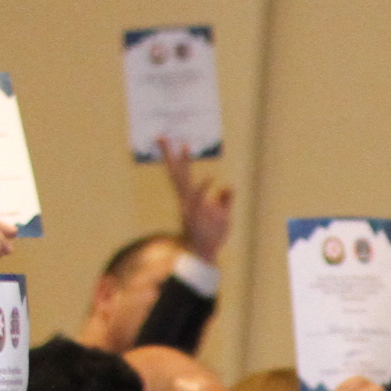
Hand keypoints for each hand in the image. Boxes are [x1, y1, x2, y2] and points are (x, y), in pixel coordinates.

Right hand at [159, 141, 234, 263]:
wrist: (207, 254)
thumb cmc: (213, 235)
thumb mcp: (223, 215)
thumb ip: (225, 200)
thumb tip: (228, 185)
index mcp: (190, 197)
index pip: (182, 174)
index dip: (179, 158)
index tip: (177, 141)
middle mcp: (186, 200)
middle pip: (176, 173)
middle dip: (168, 155)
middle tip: (162, 136)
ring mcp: (189, 207)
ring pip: (184, 182)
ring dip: (183, 164)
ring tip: (184, 146)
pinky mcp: (196, 216)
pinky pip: (200, 199)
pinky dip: (204, 188)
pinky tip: (210, 177)